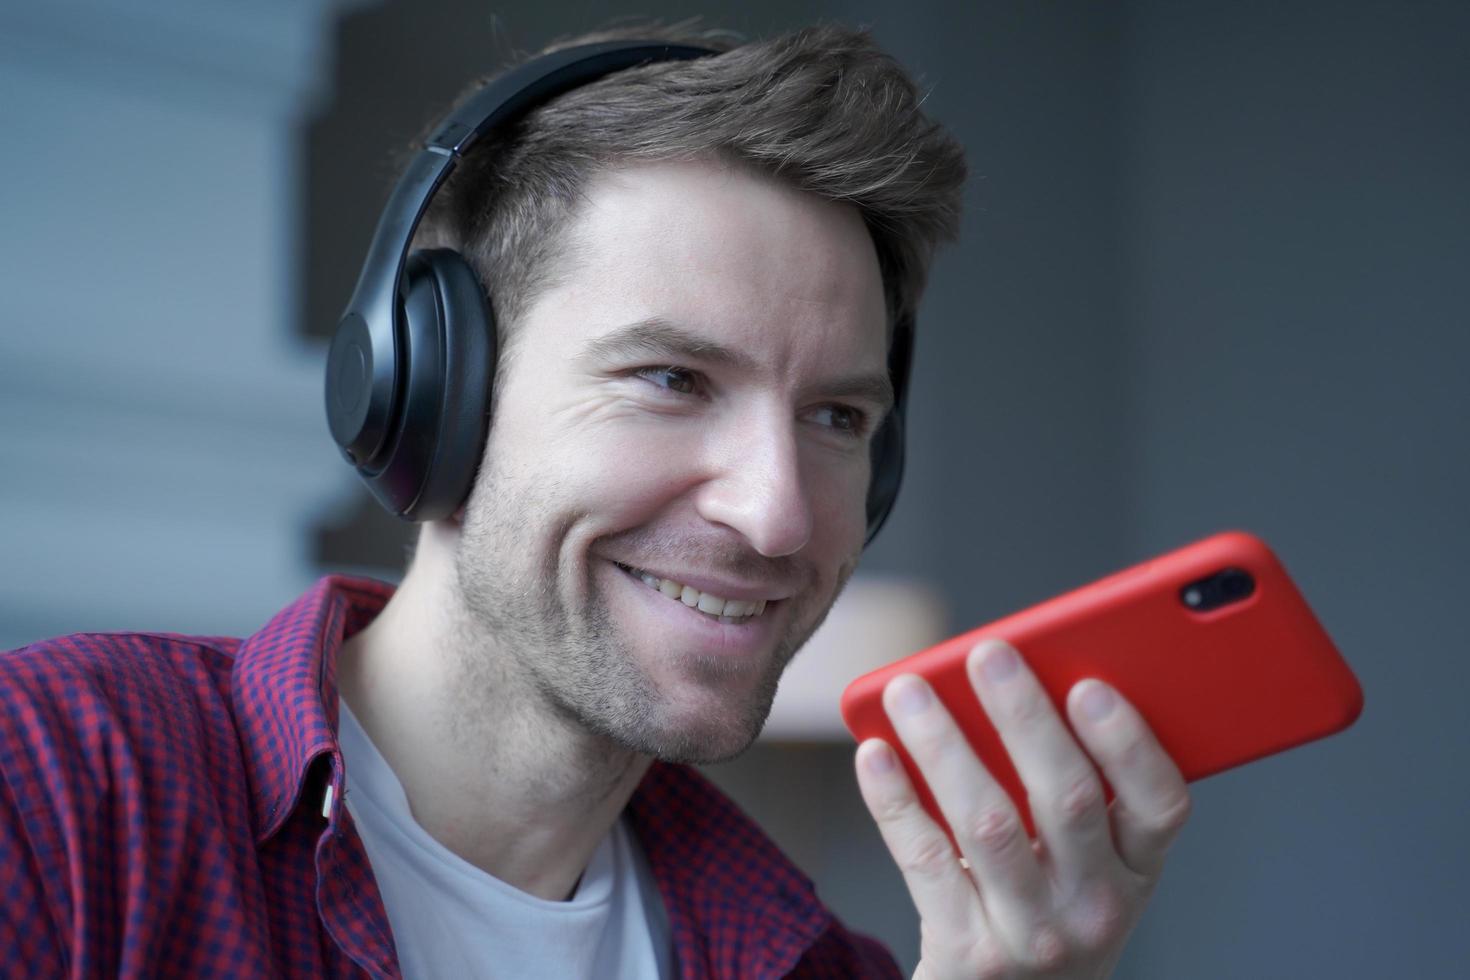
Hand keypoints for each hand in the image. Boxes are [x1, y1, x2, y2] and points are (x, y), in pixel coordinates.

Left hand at [854, 640, 1190, 978]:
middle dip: (1024, 718)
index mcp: (1138, 870)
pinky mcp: (966, 952)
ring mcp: (1031, 935)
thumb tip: (1014, 679)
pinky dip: (895, 800)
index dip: (1127, 742)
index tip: (1088, 683)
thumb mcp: (1089, 865)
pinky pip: (926, 860)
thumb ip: (1075, 789)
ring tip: (908, 690)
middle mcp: (1096, 908)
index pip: (1161, 803)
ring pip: (987, 822)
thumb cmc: (1047, 909)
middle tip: (986, 654)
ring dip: (944, 745)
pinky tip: (875, 753)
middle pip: (1067, 800)